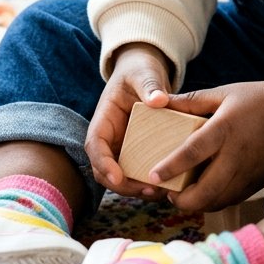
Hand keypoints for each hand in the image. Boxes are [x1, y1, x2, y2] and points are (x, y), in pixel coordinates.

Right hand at [85, 42, 173, 199]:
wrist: (146, 73)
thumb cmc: (139, 70)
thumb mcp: (143, 73)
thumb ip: (149, 85)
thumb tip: (159, 100)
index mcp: (104, 119)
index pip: (94, 145)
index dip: (103, 164)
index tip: (117, 178)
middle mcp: (110, 138)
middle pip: (105, 170)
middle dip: (122, 184)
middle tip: (147, 189)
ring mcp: (122, 148)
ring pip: (121, 177)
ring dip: (136, 188)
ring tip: (159, 192)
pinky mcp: (138, 153)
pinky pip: (139, 172)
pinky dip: (149, 181)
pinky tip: (168, 186)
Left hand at [149, 78, 263, 212]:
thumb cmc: (257, 99)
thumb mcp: (224, 93)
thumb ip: (191, 101)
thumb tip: (160, 101)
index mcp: (225, 129)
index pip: (193, 152)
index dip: (171, 167)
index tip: (153, 176)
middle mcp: (236, 155)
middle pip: (205, 191)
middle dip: (182, 200)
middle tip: (169, 194)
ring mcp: (249, 173)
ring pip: (217, 202)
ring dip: (197, 204)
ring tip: (184, 195)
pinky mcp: (257, 183)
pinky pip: (231, 200)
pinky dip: (215, 202)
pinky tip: (207, 193)